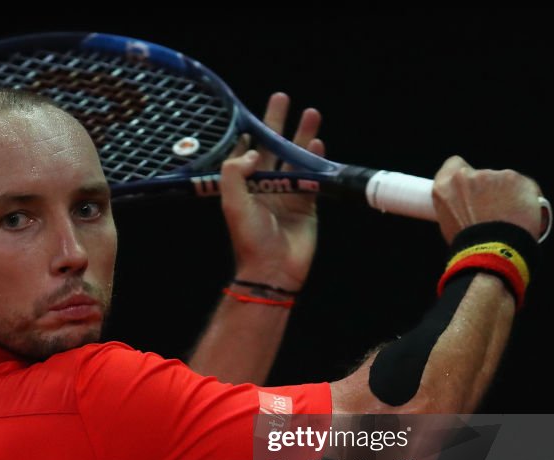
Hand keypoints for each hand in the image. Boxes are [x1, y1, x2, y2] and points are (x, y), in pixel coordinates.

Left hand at [219, 93, 324, 291]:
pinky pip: (312, 177)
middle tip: (282, 97)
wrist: (274, 268)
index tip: (251, 115)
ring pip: (295, 158)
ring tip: (311, 112)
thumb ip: (236, 173)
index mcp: (243, 186)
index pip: (246, 153)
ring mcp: (286, 194)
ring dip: (302, 136)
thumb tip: (252, 150)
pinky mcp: (306, 204)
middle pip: (272, 148)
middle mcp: (264, 186)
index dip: (249, 134)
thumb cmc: (249, 238)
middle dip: (277, 124)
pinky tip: (319, 143)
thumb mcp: (233, 203)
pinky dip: (316, 160)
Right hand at [432, 156, 545, 243]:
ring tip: (509, 219)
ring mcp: (493, 176)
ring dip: (507, 195)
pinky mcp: (517, 180)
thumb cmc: (470, 246)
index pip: (454, 165)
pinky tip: (524, 215)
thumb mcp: (450, 223)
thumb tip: (471, 206)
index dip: (464, 176)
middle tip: (492, 212)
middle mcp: (467, 176)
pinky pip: (524, 187)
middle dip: (488, 189)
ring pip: (504, 182)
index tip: (470, 188)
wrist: (492, 253)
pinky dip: (526, 199)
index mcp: (445, 186)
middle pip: (482, 175)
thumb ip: (458, 205)